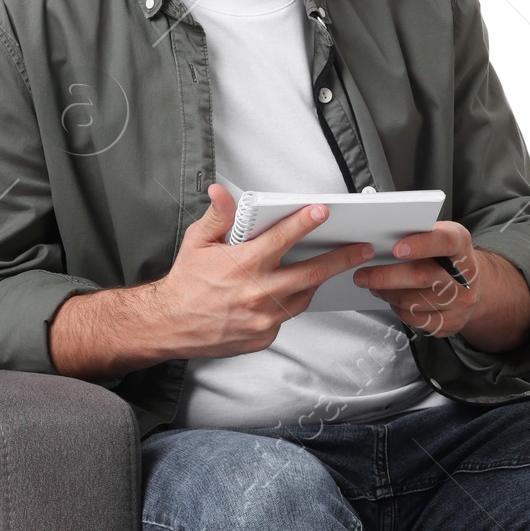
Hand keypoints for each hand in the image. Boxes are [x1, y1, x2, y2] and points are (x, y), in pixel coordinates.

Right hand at [149, 183, 376, 359]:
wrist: (169, 325)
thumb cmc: (185, 284)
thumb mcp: (197, 243)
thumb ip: (217, 218)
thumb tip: (222, 193)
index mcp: (243, 265)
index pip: (283, 238)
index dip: (305, 222)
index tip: (322, 212)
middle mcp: (258, 292)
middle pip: (311, 273)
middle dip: (340, 259)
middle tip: (360, 249)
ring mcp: (263, 318)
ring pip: (303, 296)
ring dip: (316, 281)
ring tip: (326, 269)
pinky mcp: (263, 336)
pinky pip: (286, 317)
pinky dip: (288, 303)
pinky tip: (285, 293)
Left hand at [351, 220, 529, 350]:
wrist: (472, 285)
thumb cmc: (445, 256)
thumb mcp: (439, 235)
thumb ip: (418, 233)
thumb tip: (381, 237)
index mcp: (461, 244)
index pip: (445, 242)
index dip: (421, 245)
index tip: (395, 249)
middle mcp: (466, 275)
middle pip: (423, 276)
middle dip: (386, 276)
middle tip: (362, 275)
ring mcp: (461, 302)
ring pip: (414, 302)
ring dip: (387, 294)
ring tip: (374, 285)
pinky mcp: (452, 322)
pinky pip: (416, 319)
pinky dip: (398, 309)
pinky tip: (392, 298)